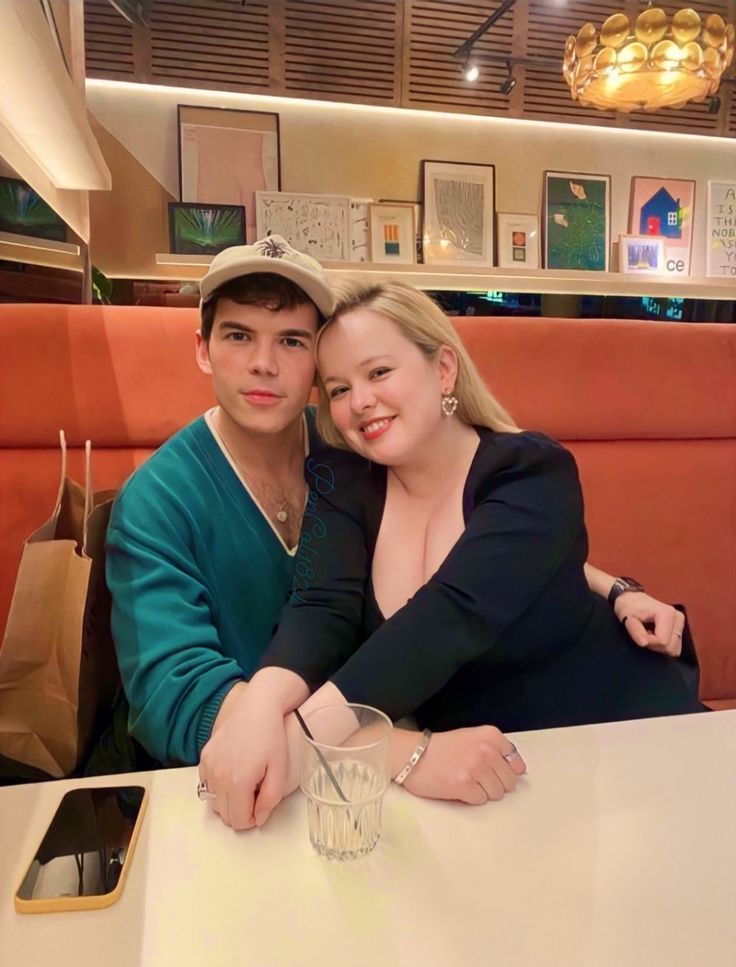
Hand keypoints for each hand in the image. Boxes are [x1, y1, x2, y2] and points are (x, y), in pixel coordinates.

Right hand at [198, 680, 288, 829]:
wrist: (257, 707)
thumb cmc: (272, 736)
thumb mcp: (280, 769)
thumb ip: (270, 799)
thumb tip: (259, 818)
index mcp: (238, 782)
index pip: (238, 821)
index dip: (252, 819)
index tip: (262, 805)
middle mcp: (218, 776)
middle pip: (224, 815)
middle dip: (240, 811)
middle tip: (256, 794)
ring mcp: (208, 766)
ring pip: (213, 801)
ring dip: (228, 800)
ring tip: (245, 783)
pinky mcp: (204, 757)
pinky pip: (206, 784)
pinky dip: (217, 786)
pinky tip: (233, 773)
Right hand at [401, 726, 525, 804]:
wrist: (412, 755)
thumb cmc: (442, 748)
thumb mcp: (472, 737)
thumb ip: (495, 750)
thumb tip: (518, 771)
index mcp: (491, 736)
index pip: (517, 764)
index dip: (506, 772)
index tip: (493, 772)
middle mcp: (486, 750)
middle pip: (509, 782)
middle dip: (495, 784)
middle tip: (475, 777)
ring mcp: (476, 768)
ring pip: (497, 794)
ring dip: (483, 792)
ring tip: (465, 781)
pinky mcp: (465, 785)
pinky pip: (481, 801)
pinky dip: (471, 798)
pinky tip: (458, 787)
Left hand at [614, 591, 684, 656]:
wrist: (632, 600)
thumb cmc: (629, 607)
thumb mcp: (627, 617)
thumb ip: (635, 631)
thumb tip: (644, 643)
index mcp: (667, 613)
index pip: (662, 641)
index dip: (649, 643)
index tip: (639, 635)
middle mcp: (677, 617)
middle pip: (670, 647)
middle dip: (654, 645)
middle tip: (643, 634)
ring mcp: (680, 623)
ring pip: (674, 649)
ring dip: (659, 646)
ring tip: (648, 634)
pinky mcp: (679, 629)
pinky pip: (674, 647)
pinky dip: (663, 645)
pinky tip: (654, 635)